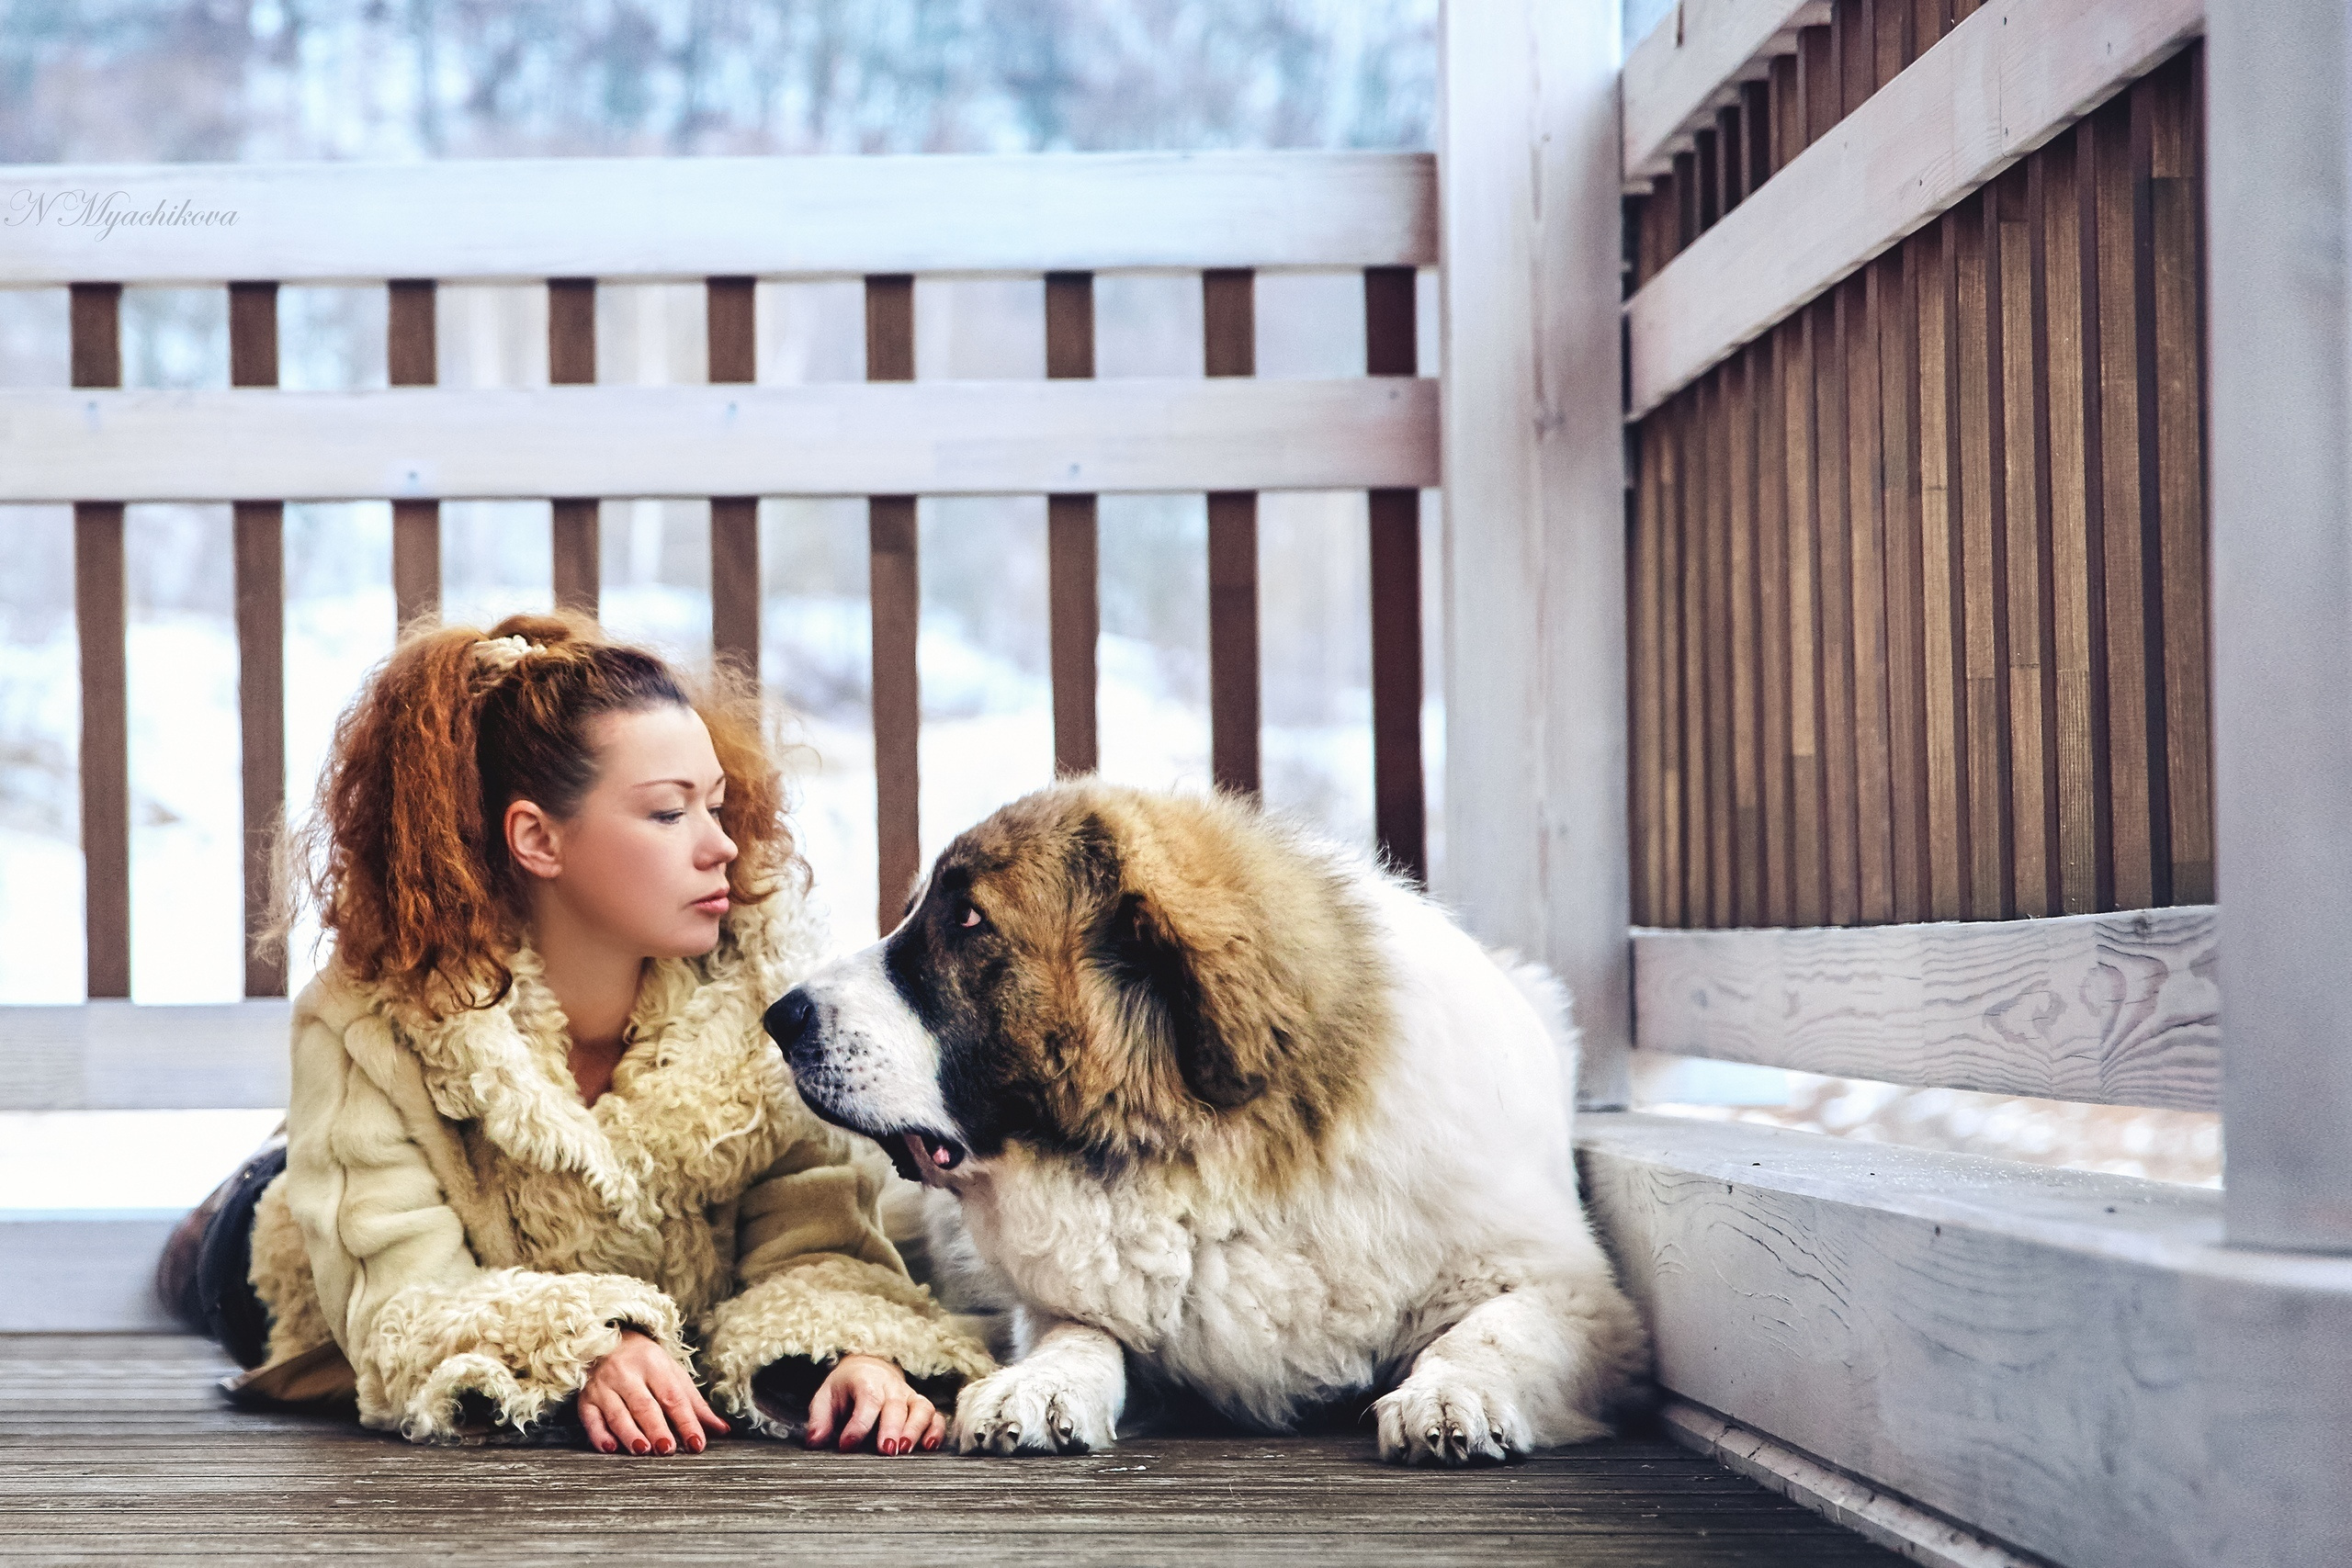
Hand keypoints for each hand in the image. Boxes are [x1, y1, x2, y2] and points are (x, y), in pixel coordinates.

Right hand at [579, 1328, 728, 1455]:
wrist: (607, 1338)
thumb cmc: (646, 1362)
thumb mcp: (673, 1374)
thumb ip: (695, 1404)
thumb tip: (722, 1429)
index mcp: (654, 1364)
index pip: (673, 1396)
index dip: (686, 1421)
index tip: (696, 1443)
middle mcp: (627, 1373)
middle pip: (644, 1405)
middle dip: (656, 1428)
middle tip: (668, 1449)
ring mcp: (603, 1386)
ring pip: (617, 1413)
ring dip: (629, 1433)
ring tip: (642, 1449)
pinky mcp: (585, 1399)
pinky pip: (590, 1418)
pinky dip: (598, 1435)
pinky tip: (609, 1448)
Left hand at [805, 1353, 943, 1455]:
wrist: (869, 1368)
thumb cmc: (847, 1388)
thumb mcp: (826, 1397)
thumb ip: (820, 1419)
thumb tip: (815, 1441)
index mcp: (866, 1379)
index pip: (867, 1399)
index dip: (858, 1424)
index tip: (847, 1445)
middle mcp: (891, 1386)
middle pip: (896, 1405)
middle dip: (892, 1428)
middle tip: (885, 1450)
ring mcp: (909, 1396)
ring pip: (921, 1408)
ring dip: (915, 1430)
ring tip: (904, 1450)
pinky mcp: (921, 1407)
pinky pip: (935, 1416)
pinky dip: (936, 1430)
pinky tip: (929, 1446)